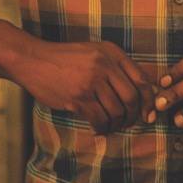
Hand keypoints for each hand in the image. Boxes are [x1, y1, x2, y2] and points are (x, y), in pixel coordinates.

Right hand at [18, 37, 153, 131]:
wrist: (33, 60)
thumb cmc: (65, 60)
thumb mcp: (94, 52)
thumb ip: (115, 67)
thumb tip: (141, 93)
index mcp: (112, 52)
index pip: (142, 79)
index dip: (149, 101)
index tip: (148, 114)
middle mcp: (104, 64)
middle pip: (131, 98)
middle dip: (133, 116)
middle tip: (126, 124)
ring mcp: (91, 80)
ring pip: (116, 111)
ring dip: (116, 124)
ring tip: (109, 127)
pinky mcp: (78, 96)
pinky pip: (99, 118)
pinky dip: (102, 128)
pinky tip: (97, 130)